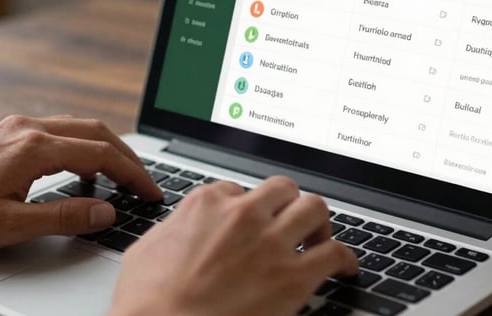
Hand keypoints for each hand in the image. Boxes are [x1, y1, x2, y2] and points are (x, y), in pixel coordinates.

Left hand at [0, 115, 161, 252]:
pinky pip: (54, 131)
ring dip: (102, 149)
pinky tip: (73, 172)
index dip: (133, 174)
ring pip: (76, 127)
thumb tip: (106, 211)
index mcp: (34, 148)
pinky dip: (77, 147)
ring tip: (114, 180)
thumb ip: (65, 216)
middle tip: (143, 183)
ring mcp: (15, 126)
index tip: (150, 192)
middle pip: (95, 132)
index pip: (102, 155)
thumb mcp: (11, 225)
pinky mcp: (4, 131)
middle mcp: (28, 128)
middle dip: (125, 157)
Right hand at [110, 177, 357, 315]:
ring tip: (318, 236)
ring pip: (314, 208)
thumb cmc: (146, 302)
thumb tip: (181, 229)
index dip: (246, 209)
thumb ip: (173, 229)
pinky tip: (345, 266)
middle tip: (290, 220)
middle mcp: (243, 215)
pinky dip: (345, 257)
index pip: (238, 190)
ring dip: (318, 222)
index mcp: (206, 204)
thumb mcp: (147, 250)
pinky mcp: (292, 278)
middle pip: (282, 189)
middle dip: (287, 203)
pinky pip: (334, 253)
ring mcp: (270, 243)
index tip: (250, 222)